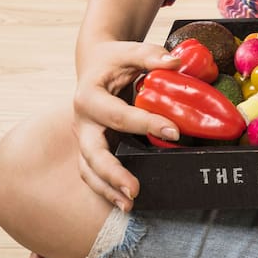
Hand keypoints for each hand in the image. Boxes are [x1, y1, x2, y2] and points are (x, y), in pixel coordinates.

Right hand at [73, 39, 180, 210]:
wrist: (95, 64)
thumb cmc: (115, 59)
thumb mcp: (130, 52)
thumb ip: (151, 56)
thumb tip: (175, 62)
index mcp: (89, 96)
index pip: (119, 115)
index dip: (147, 124)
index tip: (174, 133)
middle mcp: (82, 121)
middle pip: (93, 152)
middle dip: (113, 172)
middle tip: (135, 189)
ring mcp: (84, 138)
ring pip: (89, 169)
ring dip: (107, 189)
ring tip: (130, 204)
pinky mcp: (91, 148)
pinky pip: (94, 173)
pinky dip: (106, 189)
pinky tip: (124, 203)